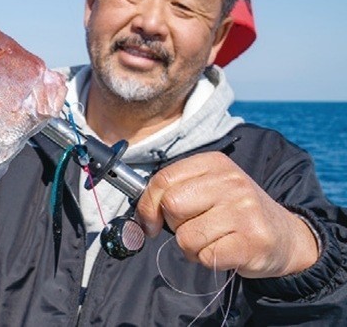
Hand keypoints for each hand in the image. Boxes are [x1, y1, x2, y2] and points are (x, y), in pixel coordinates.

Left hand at [135, 152, 318, 278]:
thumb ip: (172, 192)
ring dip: (191, 247)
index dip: (148, 204)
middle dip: (174, 224)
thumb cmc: (234, 212)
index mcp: (215, 163)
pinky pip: (205, 256)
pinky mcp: (252, 241)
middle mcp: (232, 182)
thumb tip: (138, 219)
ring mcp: (244, 211)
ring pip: (185, 236)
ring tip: (213, 239)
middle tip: (194, 227)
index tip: (151, 221)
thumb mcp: (207, 188)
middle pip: (171, 206)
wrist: (284, 235)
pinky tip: (225, 251)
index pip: (163, 179)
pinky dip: (208, 260)